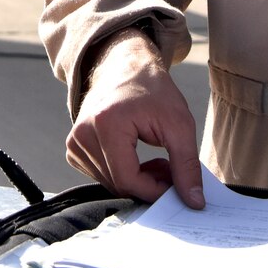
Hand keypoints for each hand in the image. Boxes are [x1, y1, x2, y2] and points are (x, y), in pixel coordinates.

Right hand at [66, 26, 204, 207]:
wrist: (125, 66)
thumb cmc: (153, 90)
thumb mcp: (179, 124)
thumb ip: (187, 165)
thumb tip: (194, 202)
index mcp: (106, 123)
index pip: (128, 179)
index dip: (155, 190)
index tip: (176, 184)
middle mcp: (83, 133)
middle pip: (119, 184)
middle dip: (148, 184)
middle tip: (170, 168)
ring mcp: (74, 141)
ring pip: (110, 184)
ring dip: (137, 181)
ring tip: (156, 161)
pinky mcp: (74, 147)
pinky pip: (101, 176)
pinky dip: (122, 174)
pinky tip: (135, 157)